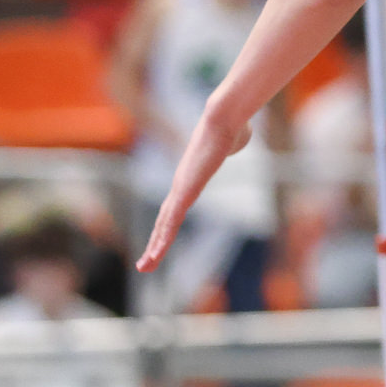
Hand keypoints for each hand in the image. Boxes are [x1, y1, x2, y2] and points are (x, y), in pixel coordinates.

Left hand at [138, 108, 252, 269]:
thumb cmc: (231, 127)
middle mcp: (181, 186)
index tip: (159, 243)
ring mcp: (181, 188)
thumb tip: (240, 136)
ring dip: (155, 247)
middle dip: (155, 244)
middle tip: (145, 265)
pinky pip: (173, 219)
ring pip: (164, 224)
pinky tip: (157, 252)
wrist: (224, 119)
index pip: (174, 209)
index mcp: (191, 179)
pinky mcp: (186, 190)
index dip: (166, 227)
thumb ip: (232, 145)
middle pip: (163, 221)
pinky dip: (164, 237)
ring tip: (145, 267)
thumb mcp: (234, 142)